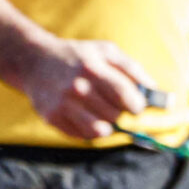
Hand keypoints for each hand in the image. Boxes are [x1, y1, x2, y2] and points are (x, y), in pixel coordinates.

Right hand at [16, 37, 150, 141]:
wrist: (34, 61)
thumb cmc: (79, 56)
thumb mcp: (106, 51)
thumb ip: (132, 68)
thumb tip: (154, 90)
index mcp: (92, 67)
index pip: (124, 94)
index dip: (137, 105)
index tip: (138, 107)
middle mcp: (76, 87)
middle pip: (113, 114)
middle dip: (120, 113)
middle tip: (115, 106)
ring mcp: (62, 104)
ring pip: (99, 130)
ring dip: (107, 126)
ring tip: (104, 114)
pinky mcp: (51, 118)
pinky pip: (81, 136)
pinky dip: (89, 130)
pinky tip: (86, 116)